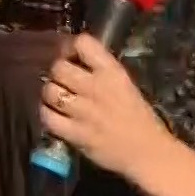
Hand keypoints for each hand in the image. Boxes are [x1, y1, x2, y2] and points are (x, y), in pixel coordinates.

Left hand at [40, 33, 169, 175]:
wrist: (147, 152)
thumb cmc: (140, 118)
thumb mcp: (125, 85)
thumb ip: (102, 72)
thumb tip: (76, 62)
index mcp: (112, 72)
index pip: (83, 43)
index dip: (71, 47)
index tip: (72, 57)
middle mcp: (95, 87)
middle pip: (58, 67)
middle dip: (57, 72)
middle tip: (62, 81)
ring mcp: (83, 111)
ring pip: (49, 90)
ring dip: (50, 94)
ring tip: (57, 99)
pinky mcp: (75, 133)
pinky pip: (48, 117)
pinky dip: (47, 114)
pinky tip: (54, 116)